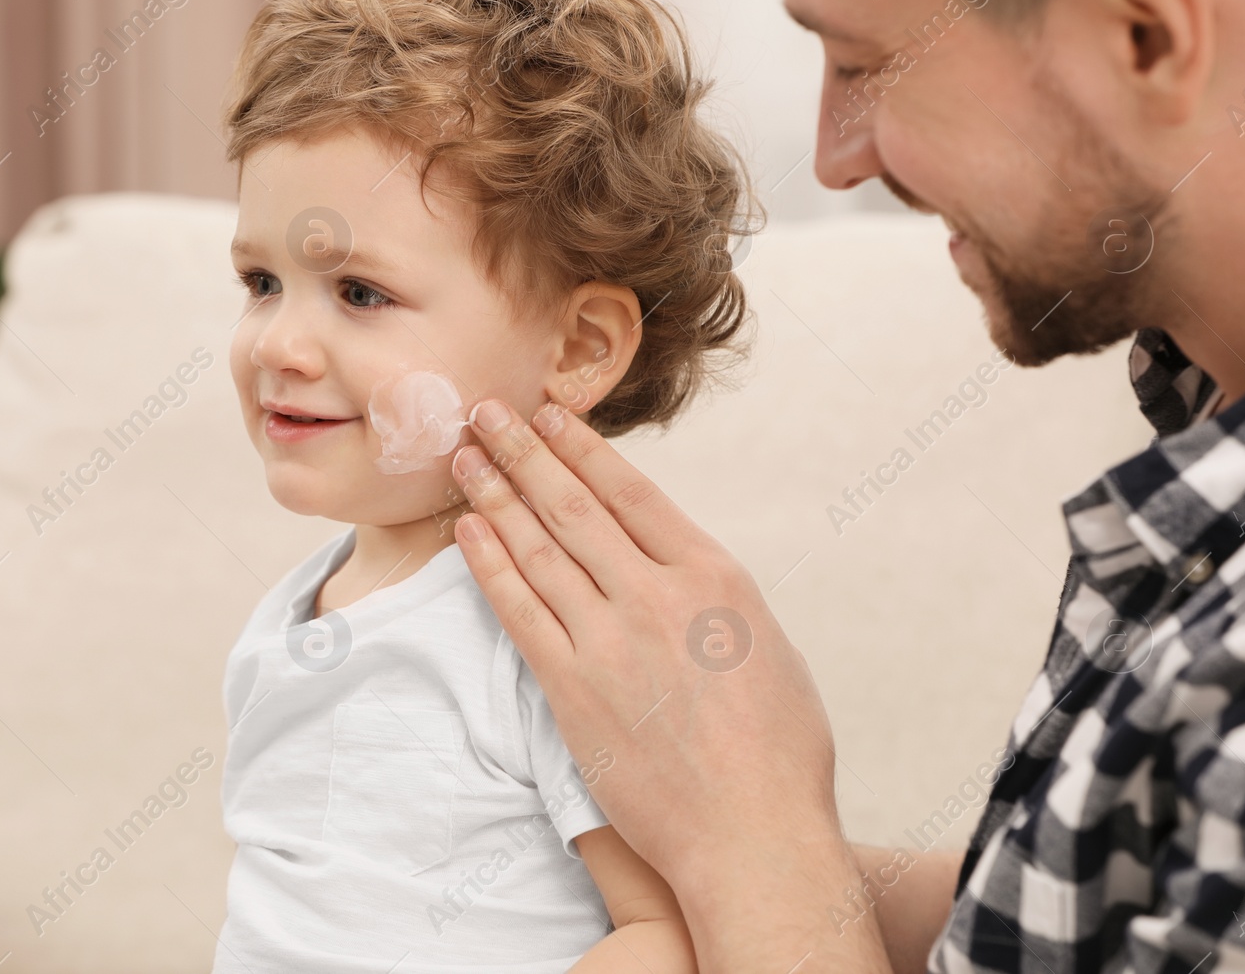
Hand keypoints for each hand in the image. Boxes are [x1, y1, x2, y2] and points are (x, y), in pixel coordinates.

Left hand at [451, 400, 888, 970]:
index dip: (583, 449)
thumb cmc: (778, 752)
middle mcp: (657, 597)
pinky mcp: (572, 690)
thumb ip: (716, 598)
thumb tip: (680, 568)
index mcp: (714, 578)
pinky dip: (490, 566)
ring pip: (539, 550)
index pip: (633, 493)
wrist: (751, 834)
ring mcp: (610, 642)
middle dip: (525, 452)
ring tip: (465, 457)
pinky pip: (520, 612)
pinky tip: (468, 533)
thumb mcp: (769, 647)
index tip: (549, 415)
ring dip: (496, 496)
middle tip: (486, 410)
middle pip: (574, 507)